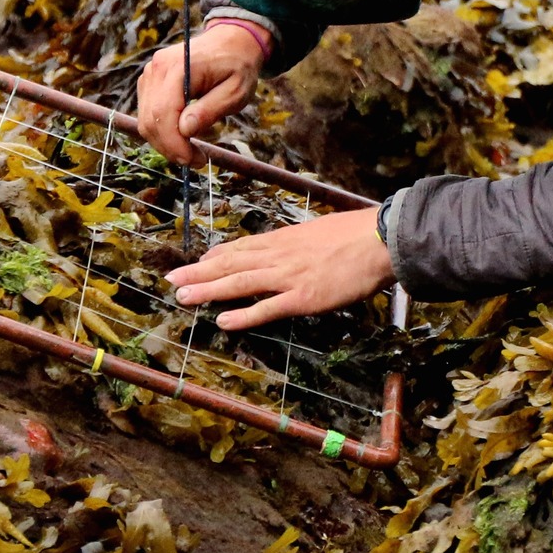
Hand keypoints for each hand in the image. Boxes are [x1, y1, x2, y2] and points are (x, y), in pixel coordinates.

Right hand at [136, 22, 267, 162]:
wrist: (231, 42)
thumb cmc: (237, 67)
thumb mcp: (236, 91)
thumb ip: (211, 110)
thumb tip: (185, 130)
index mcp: (178, 67)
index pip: (163, 113)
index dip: (175, 144)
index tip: (195, 160)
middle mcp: (157, 68)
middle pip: (150, 120)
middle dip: (170, 148)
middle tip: (195, 161)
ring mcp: (150, 74)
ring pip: (145, 121)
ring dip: (165, 143)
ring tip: (191, 151)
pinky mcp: (149, 81)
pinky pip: (147, 114)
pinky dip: (162, 131)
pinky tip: (183, 136)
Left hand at [167, 208, 395, 329]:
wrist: (380, 239)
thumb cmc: (356, 234)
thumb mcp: (318, 231)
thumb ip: (297, 242)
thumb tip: (284, 245)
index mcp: (284, 239)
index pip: (241, 248)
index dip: (215, 256)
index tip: (196, 262)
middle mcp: (280, 256)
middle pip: (231, 264)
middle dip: (199, 272)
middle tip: (171, 279)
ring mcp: (289, 277)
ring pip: (240, 284)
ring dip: (208, 290)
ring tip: (183, 297)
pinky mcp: (303, 297)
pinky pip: (268, 308)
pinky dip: (244, 315)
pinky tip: (223, 321)